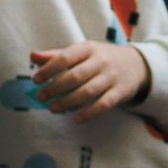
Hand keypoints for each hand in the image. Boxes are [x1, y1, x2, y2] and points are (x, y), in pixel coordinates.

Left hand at [32, 40, 150, 120]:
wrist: (135, 65)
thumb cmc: (100, 58)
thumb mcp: (81, 52)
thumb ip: (56, 55)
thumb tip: (32, 56)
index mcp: (88, 48)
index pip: (66, 57)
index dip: (49, 69)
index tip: (36, 80)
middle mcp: (101, 61)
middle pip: (75, 76)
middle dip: (55, 88)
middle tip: (41, 97)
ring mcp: (111, 77)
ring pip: (88, 92)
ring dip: (68, 102)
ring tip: (53, 109)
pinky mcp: (120, 92)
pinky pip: (103, 105)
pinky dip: (88, 113)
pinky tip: (75, 119)